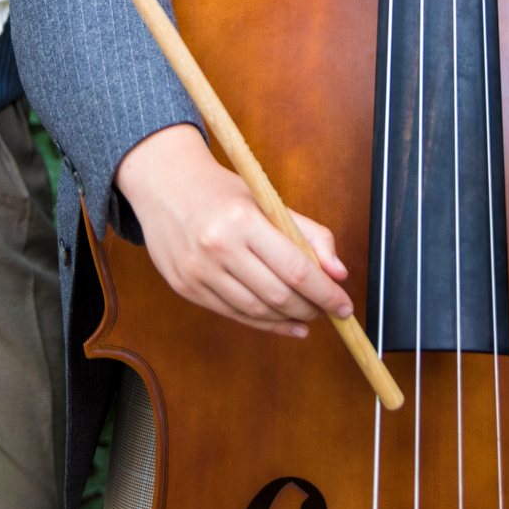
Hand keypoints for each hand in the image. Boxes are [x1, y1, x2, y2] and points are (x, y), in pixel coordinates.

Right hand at [112, 124, 351, 337]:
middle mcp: (217, 246)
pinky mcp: (185, 287)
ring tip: (308, 314)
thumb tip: (339, 273)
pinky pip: (234, 314)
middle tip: (329, 310)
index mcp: (242, 218)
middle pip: (278, 295)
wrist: (164, 184)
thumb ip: (309, 234)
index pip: (295, 269)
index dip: (326, 293)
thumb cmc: (222, 192)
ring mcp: (198, 270)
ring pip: (257, 311)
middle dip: (312, 308)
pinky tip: (285, 323)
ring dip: (290, 319)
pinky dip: (264, 324)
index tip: (344, 305)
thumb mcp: (267, 200)